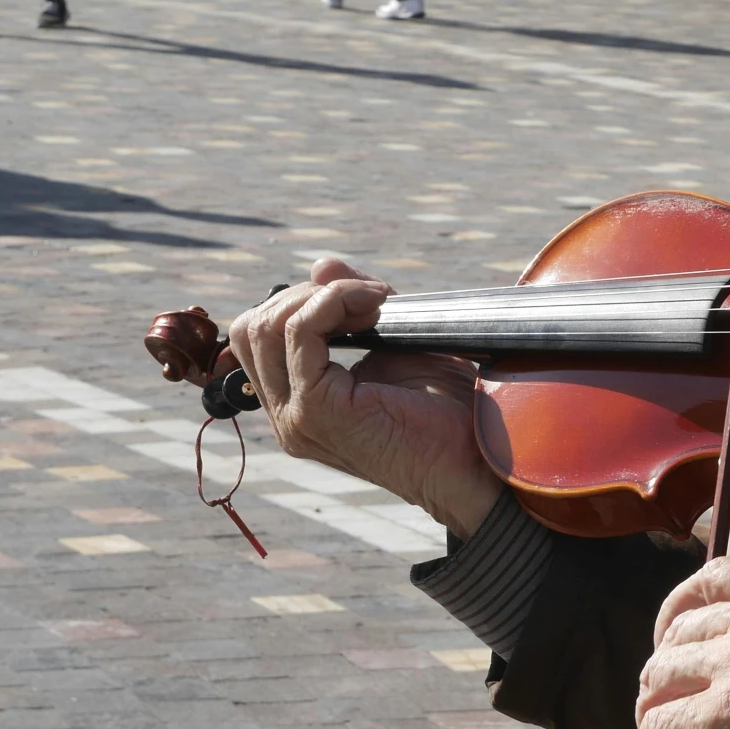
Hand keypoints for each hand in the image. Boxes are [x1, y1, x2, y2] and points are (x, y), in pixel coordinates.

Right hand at [227, 257, 504, 538]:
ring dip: (322, 297)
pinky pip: (299, 334)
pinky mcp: (317, 412)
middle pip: (250, 328)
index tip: (365, 301)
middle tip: (368, 302)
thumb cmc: (447, 410)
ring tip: (375, 304)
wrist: (478, 462)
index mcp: (298, 403)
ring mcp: (296, 418)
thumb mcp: (393, 343)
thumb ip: (351, 306)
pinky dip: (333, 303)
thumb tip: (320, 265)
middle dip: (305, 296)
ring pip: (264, 328)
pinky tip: (374, 306)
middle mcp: (287, 415)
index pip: (257, 336)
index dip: (303, 303)